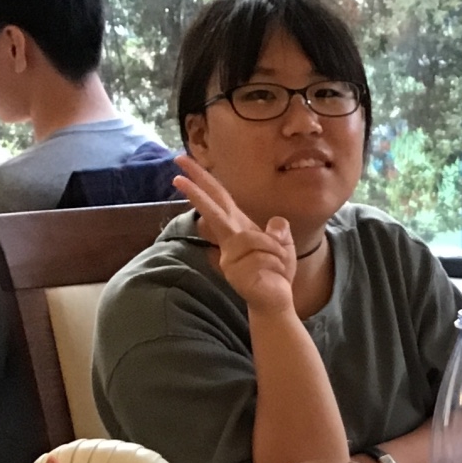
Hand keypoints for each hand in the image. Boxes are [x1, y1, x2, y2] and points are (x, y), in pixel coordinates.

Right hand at [172, 154, 297, 315]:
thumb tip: (276, 222)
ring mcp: (229, 256)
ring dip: (274, 250)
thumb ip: (279, 230)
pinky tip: (272, 275)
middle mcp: (230, 238)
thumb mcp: (284, 245)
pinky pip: (261, 259)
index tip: (184, 162)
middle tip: (177, 163)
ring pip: (253, 239)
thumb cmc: (276, 272)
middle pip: (213, 209)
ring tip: (278, 263)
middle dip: (197, 188)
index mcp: (239, 226)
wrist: (275, 300)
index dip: (204, 180)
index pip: (219, 198)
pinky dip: (276, 265)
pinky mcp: (235, 272)